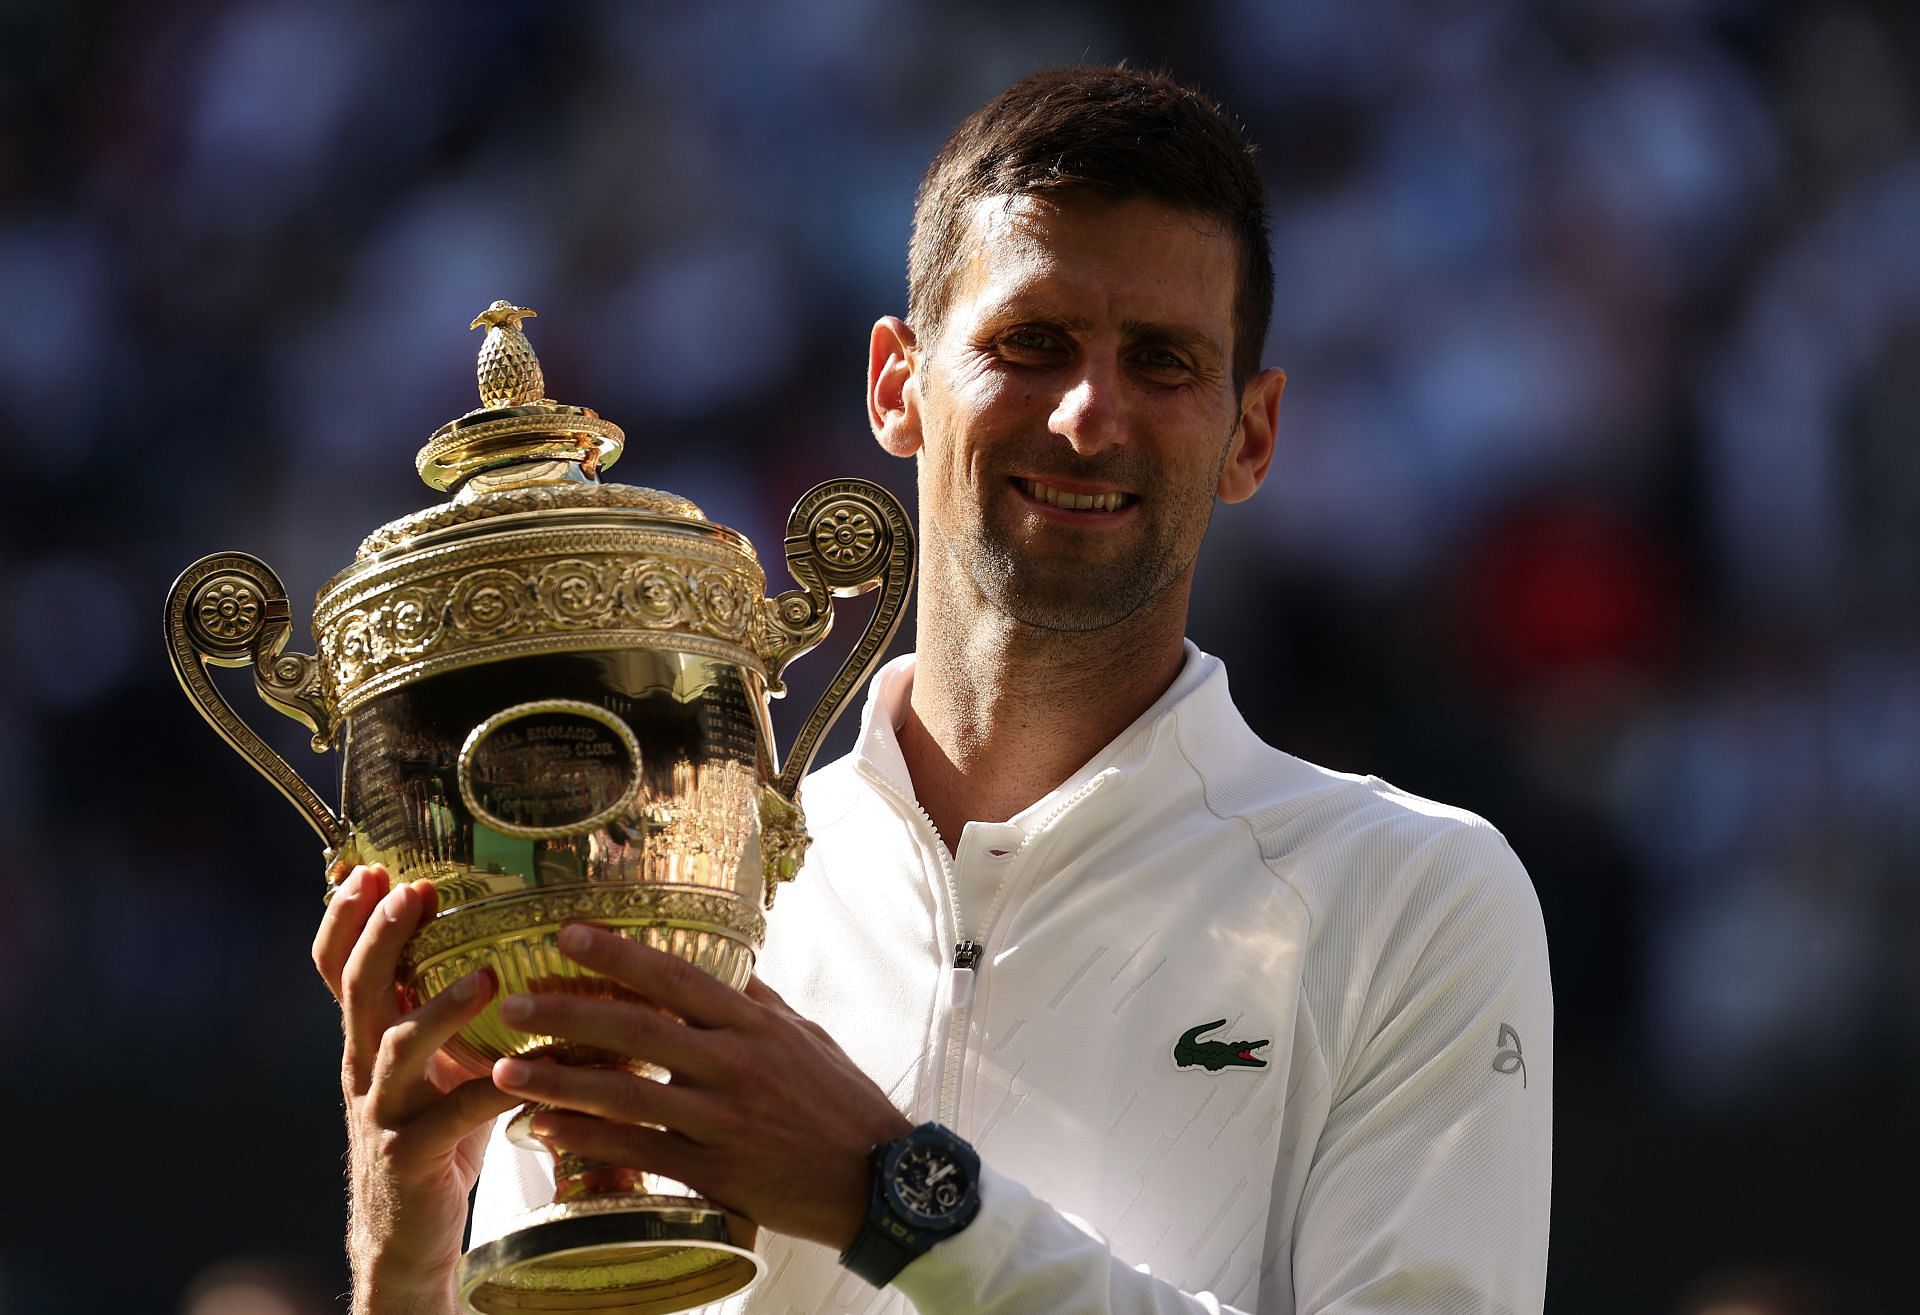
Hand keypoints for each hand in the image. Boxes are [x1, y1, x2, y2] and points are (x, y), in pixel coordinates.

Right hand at [312, 864, 522, 1311]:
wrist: (406, 1237)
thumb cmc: (435, 1137)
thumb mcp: (432, 1066)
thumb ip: (449, 1014)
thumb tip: (509, 938)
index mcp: (368, 1038)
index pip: (337, 967)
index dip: (346, 918)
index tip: (371, 869)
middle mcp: (364, 1068)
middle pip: (361, 990)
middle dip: (383, 936)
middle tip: (414, 892)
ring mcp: (383, 1113)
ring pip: (399, 1048)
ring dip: (441, 1008)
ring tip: (486, 976)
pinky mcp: (412, 1158)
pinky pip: (452, 1117)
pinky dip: (488, 1092)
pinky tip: (523, 1075)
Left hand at [490, 922, 913, 1251]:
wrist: (882, 1182)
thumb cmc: (844, 1104)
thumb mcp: (806, 1037)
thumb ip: (757, 1004)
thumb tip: (721, 964)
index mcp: (756, 1026)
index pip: (678, 977)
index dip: (620, 955)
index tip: (568, 934)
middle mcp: (734, 1067)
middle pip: (639, 1032)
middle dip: (569, 1014)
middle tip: (513, 1004)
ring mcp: (722, 1122)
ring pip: (626, 1097)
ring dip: (560, 1082)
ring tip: (504, 1072)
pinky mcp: (716, 1174)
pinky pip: (639, 1153)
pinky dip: (588, 1140)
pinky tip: (546, 1130)